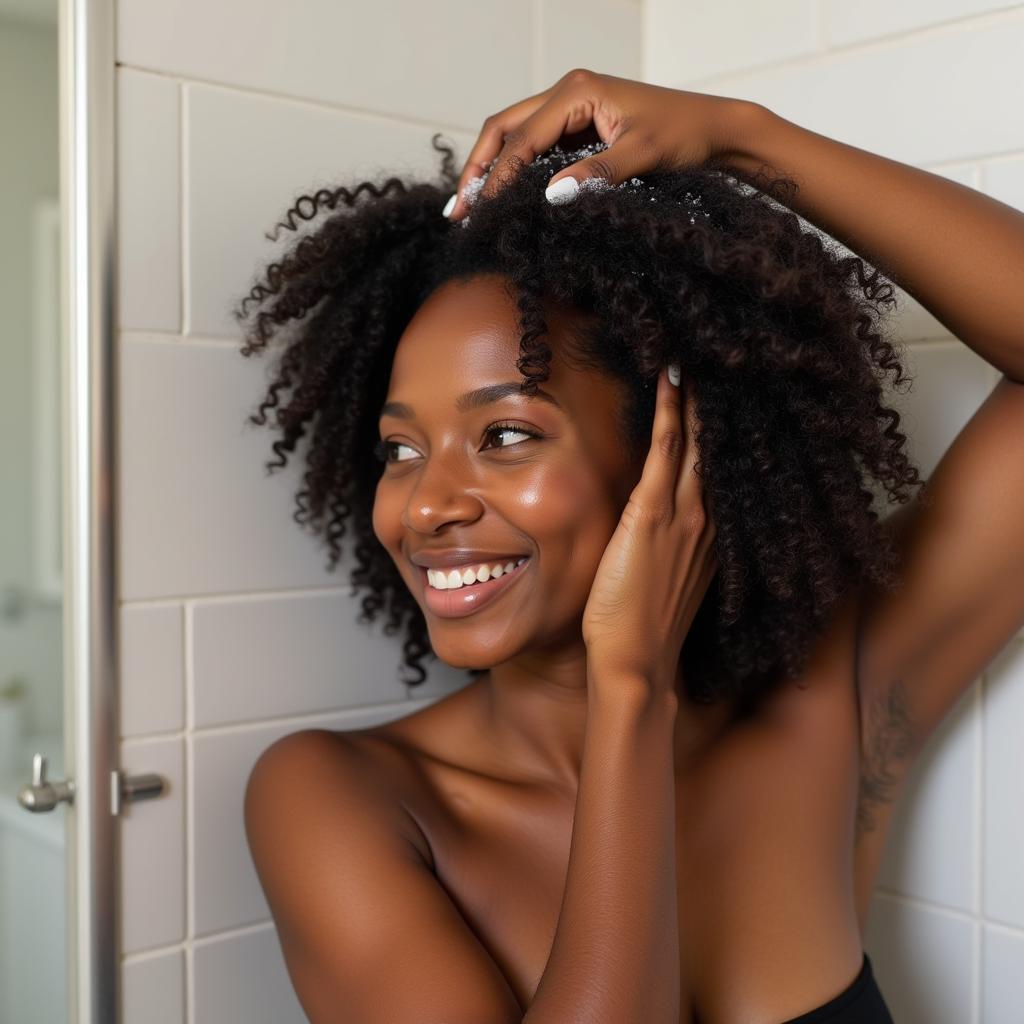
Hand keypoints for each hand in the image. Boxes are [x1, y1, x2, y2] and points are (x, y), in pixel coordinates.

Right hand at [445, 68, 758, 220]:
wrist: (714, 128)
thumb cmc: (684, 136)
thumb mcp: (643, 156)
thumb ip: (598, 173)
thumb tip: (551, 195)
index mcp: (577, 91)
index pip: (521, 139)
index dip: (496, 177)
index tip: (480, 213)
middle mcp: (567, 92)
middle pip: (503, 128)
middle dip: (478, 169)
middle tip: (458, 213)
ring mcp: (570, 106)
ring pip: (513, 136)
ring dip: (490, 169)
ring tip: (470, 208)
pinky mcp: (577, 124)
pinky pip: (533, 145)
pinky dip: (513, 170)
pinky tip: (502, 197)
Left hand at [581, 365, 718, 694]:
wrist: (636, 664)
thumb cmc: (645, 630)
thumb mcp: (665, 582)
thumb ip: (669, 549)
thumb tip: (658, 526)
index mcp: (710, 536)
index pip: (717, 469)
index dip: (720, 431)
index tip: (724, 395)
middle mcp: (707, 519)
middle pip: (715, 448)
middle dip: (718, 404)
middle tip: (722, 359)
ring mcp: (684, 515)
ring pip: (696, 441)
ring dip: (698, 397)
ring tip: (699, 355)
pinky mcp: (653, 515)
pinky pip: (666, 450)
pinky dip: (669, 412)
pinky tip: (670, 380)